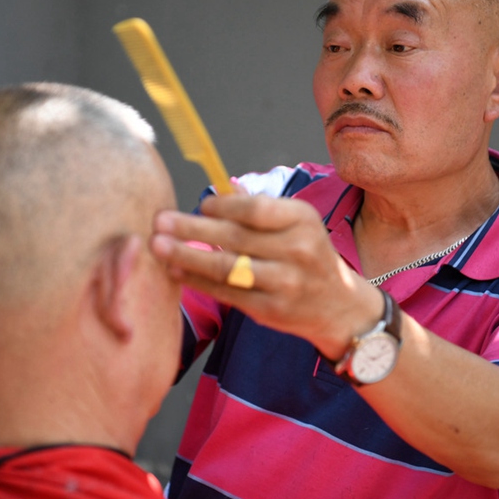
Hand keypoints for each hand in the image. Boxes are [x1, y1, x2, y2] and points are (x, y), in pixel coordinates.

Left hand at [149, 193, 383, 358]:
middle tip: (159, 220)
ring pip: (227, 268)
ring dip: (187, 256)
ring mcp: (285, 283)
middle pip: (235, 237)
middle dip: (192, 228)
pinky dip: (197, 281)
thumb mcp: (296, 224)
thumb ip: (260, 207)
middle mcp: (298, 250)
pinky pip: (227, 293)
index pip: (255, 209)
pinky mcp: (271, 310)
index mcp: (303, 219)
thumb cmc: (308, 255)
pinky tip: (176, 271)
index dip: (222, 206)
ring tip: (158, 247)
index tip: (199, 204)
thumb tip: (222, 187)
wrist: (340, 306)